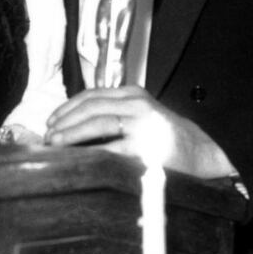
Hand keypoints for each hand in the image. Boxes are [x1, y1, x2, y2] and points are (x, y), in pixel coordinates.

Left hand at [44, 86, 236, 178]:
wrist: (203, 152)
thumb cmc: (169, 137)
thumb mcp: (143, 115)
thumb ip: (115, 113)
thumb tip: (75, 126)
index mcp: (133, 94)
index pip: (92, 95)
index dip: (67, 107)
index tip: (51, 120)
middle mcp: (137, 104)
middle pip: (90, 107)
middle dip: (65, 121)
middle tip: (48, 135)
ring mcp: (143, 123)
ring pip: (97, 123)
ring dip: (71, 134)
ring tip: (56, 143)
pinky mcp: (147, 145)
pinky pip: (112, 148)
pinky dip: (91, 152)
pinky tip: (79, 158)